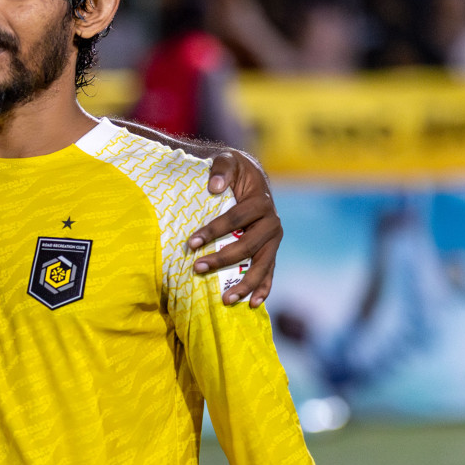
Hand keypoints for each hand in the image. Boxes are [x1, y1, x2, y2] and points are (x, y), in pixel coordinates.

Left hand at [187, 149, 280, 306]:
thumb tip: (214, 187)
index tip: (191, 243)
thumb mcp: (227, 160)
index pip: (236, 219)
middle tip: (197, 268)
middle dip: (223, 259)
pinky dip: (263, 288)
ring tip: (226, 299)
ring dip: (246, 283)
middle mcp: (271, 223)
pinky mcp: (270, 250)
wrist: (251, 176)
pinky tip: (252, 303)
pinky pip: (269, 272)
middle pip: (248, 245)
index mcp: (261, 202)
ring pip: (262, 264)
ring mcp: (273, 240)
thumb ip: (221, 169)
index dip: (214, 231)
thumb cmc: (234, 170)